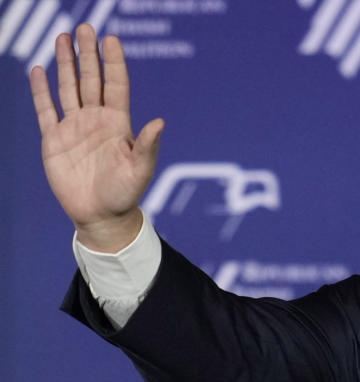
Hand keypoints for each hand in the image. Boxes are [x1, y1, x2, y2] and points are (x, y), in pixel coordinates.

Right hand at [29, 24, 163, 251]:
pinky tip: (39, 70)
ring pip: (68, 88)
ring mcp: (74, 127)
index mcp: (118, 123)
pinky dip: (41, 90)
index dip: (113, 62)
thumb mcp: (140, 170)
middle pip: (91, 79)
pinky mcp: (54, 139)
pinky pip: (46, 109)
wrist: (102, 216)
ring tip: (62, 38)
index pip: (115, 85)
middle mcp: (96, 120)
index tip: (111, 39)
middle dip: (87, 54)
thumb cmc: (126, 194)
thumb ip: (147, 145)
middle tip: (84, 27)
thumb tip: (160, 122)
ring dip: (65, 64)